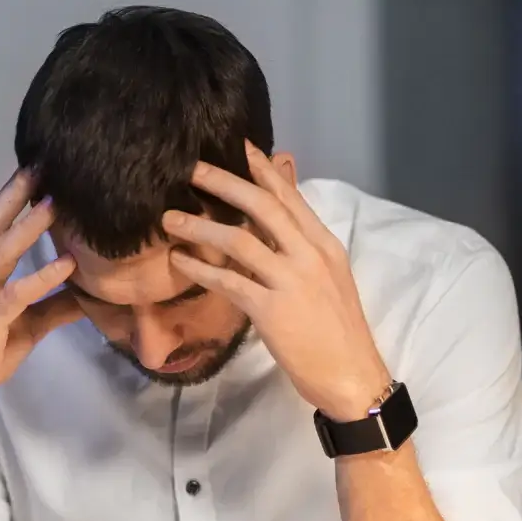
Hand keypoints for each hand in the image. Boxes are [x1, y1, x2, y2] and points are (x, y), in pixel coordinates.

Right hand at [0, 171, 82, 444]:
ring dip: (29, 226)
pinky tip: (67, 264)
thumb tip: (89, 293)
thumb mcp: (24, 329)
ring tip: (57, 202)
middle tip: (43, 164)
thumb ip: (52, 307)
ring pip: (0, 252)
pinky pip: (15, 295)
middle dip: (15, 194)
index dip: (11, 197)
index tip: (37, 170)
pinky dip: (42, 277)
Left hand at [162, 142, 388, 420]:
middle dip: (224, 182)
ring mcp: (291, 281)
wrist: (351, 375)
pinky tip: (179, 262)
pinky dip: (200, 269)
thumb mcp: (328, 277)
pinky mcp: (272, 310)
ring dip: (200, 227)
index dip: (261, 169)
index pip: (289, 197)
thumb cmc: (337, 331)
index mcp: (324, 244)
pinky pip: (228, 281)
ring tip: (170, 219)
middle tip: (191, 168)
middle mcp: (309, 255)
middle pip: (263, 205)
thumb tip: (279, 222)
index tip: (237, 146)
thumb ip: (302, 246)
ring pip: (240, 240)